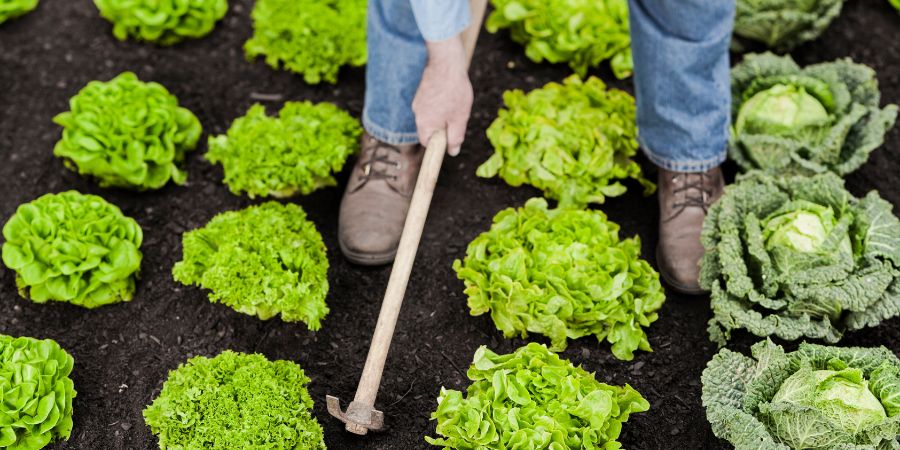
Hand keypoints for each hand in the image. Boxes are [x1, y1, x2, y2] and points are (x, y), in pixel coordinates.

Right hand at [412, 35, 473, 155]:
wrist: (446, 62)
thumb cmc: (454, 91)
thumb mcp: (460, 118)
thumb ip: (455, 137)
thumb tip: (453, 152)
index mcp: (425, 124)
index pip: (427, 143)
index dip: (439, 144)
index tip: (449, 139)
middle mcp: (417, 114)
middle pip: (430, 128)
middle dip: (443, 126)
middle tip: (458, 116)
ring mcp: (418, 101)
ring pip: (431, 115)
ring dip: (443, 113)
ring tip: (456, 102)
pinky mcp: (422, 91)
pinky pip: (431, 103)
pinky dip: (441, 102)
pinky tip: (451, 93)